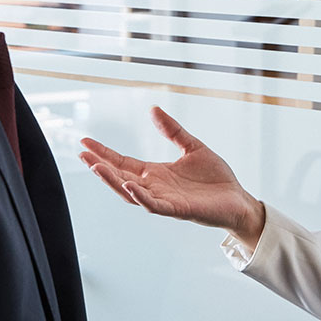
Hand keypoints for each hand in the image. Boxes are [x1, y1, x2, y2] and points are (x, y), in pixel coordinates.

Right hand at [80, 107, 266, 249]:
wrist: (238, 198)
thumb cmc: (215, 178)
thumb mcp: (192, 147)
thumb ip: (172, 130)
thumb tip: (153, 109)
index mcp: (156, 174)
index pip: (123, 162)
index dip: (104, 153)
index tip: (85, 142)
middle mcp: (155, 188)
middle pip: (120, 177)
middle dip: (100, 166)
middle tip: (82, 154)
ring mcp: (164, 200)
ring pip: (131, 193)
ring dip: (113, 181)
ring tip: (96, 168)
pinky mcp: (178, 210)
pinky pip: (154, 205)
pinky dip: (140, 196)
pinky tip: (128, 186)